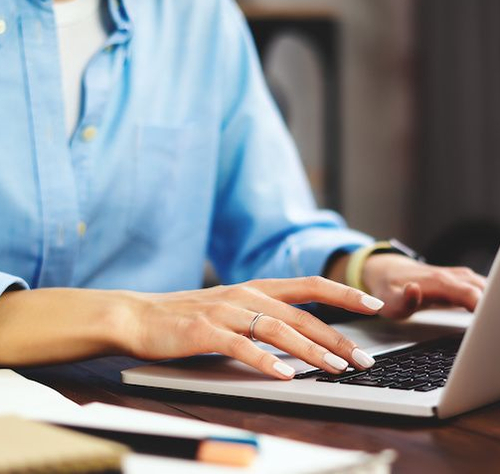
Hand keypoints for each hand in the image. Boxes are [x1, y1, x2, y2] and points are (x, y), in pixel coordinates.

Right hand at [130, 277, 384, 379]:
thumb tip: (300, 336)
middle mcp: (245, 295)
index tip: (373, 305)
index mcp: (254, 289)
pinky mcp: (204, 331)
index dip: (342, 294)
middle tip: (362, 359)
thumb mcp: (231, 309)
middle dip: (336, 336)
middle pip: (301, 313)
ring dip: (309, 350)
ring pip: (277, 329)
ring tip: (335, 369)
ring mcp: (225, 312)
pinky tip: (284, 375)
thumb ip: (262, 316)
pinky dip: (265, 361)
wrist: (139, 316)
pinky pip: (241, 347)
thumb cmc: (188, 316)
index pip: (308, 286)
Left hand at [361, 254, 486, 318]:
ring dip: (490, 303)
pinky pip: (483, 288)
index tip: (487, 323)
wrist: (388, 272)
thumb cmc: (390, 290)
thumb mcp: (389, 301)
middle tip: (491, 332)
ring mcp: (458, 277)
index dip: (483, 306)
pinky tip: (488, 316)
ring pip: (486, 287)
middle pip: (483, 290)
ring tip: (491, 325)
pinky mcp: (462, 281)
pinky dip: (487, 301)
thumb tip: (413, 289)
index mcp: (438, 282)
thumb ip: (402, 300)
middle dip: (490, 308)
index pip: (469, 293)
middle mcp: (452, 277)